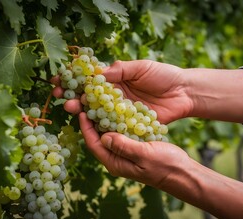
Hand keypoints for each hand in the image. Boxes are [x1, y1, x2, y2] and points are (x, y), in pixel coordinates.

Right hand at [52, 60, 193, 123]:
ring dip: (82, 111)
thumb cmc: (164, 75)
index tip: (58, 80)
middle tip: (61, 98)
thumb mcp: (142, 67)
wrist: (184, 93)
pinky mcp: (129, 124)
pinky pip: (112, 126)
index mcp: (115, 80)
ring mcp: (120, 111)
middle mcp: (114, 96)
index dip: (74, 80)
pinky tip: (89, 125)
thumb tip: (98, 71)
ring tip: (71, 108)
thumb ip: (121, 70)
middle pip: (89, 98)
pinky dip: (101, 126)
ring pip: (97, 113)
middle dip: (73, 96)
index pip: (90, 80)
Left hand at [78, 112, 192, 188]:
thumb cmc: (165, 166)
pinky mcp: (134, 147)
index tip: (81, 111)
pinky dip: (117, 120)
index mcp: (115, 163)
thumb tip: (104, 137)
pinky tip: (118, 108)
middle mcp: (117, 158)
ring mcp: (125, 153)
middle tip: (87, 103)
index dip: (86, 128)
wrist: (182, 173)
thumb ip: (123, 146)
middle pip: (98, 138)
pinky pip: (120, 132)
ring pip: (108, 134)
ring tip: (99, 101)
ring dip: (103, 119)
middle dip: (91, 121)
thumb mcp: (144, 155)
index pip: (94, 144)